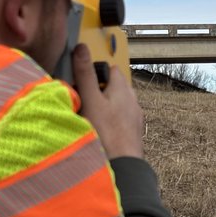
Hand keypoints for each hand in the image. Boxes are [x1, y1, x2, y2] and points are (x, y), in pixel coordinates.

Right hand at [72, 44, 144, 159]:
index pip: (110, 69)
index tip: (81, 82)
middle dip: (98, 92)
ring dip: (103, 109)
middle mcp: (132, 101)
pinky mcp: (132, 135)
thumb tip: (81, 48)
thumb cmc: (106, 134)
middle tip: (81, 102)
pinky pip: (119, 123)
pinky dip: (109, 124)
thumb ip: (85, 74)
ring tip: (88, 120)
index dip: (95, 72)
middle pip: (113, 88)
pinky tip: (99, 134)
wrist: (123, 168)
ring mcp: (134, 119)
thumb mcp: (90, 100)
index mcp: (122, 88)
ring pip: (116, 106)